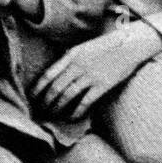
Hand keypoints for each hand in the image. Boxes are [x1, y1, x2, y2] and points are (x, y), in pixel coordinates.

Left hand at [31, 23, 161, 118]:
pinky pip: (85, 101)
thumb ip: (70, 58)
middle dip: (46, 100)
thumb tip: (56, 72)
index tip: (31, 96)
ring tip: (52, 114)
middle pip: (56, 87)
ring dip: (58, 106)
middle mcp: (78, 65)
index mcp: (72, 55)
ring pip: (68, 95)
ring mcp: (90, 75)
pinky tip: (72, 117)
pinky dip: (77, 111)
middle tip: (41, 109)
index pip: (49, 74)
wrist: (130, 45)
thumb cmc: (107, 46)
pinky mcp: (103, 85)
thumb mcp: (84, 47)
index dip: (38, 87)